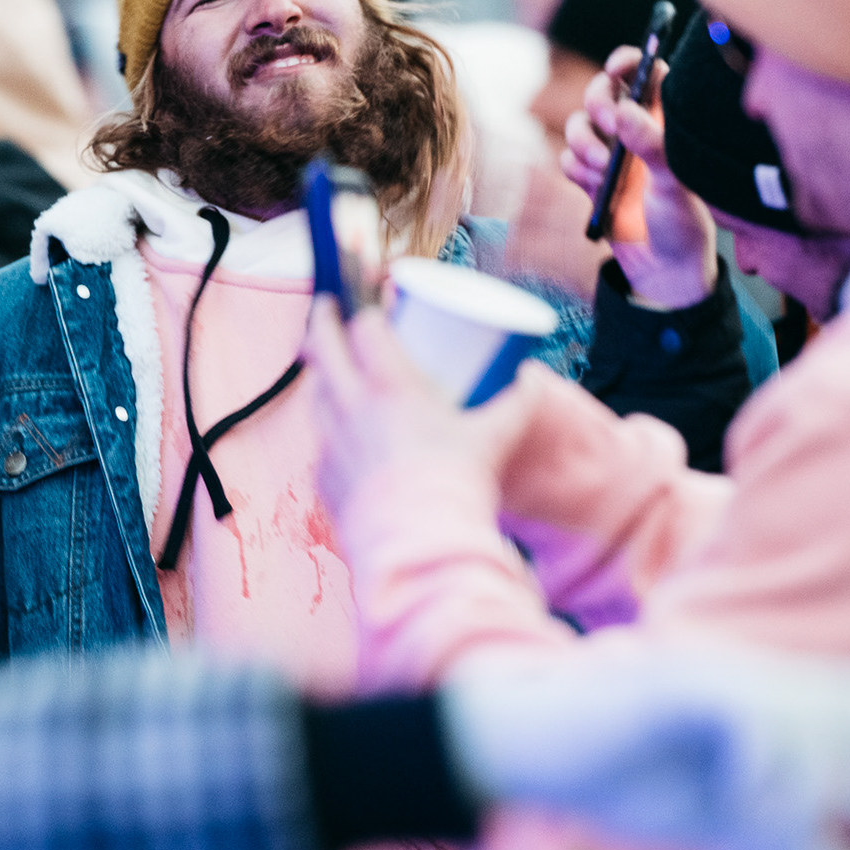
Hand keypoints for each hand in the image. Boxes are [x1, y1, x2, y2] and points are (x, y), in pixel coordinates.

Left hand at [304, 298, 544, 524]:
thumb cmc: (457, 487)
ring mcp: (332, 442)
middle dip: (322, 322)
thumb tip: (534, 381)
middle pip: (323, 348)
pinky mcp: (324, 478)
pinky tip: (341, 432)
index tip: (370, 303)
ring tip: (330, 366)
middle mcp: (351, 407)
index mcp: (390, 387)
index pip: (367, 330)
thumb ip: (517, 406)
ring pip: (315, 393)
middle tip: (326, 309)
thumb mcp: (493, 439)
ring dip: (321, 373)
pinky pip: (320, 442)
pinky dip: (328, 428)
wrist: (420, 546)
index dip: (367, 311)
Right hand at [442, 628, 849, 849]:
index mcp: (772, 707)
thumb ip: (780, 849)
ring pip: (822, 737)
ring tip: (747, 824)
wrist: (525, 751)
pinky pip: (766, 733)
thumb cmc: (614, 781)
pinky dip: (759, 785)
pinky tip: (727, 793)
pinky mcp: (691, 680)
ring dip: (795, 805)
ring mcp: (730, 672)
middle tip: (809, 833)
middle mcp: (763, 678)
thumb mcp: (711, 830)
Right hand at [561, 46, 717, 308]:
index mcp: (664, 123)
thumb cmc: (682, 223)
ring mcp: (610, 156)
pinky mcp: (589, 180)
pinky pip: (567, 159)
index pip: (647, 74)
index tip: (616, 68)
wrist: (662, 269)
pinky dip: (575, 170)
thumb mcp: (675, 184)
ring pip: (578, 126)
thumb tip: (625, 112)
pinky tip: (595, 188)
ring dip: (583, 143)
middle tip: (607, 125)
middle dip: (596, 104)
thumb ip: (652, 145)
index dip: (629, 61)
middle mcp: (635, 133)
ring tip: (602, 170)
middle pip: (603, 93)